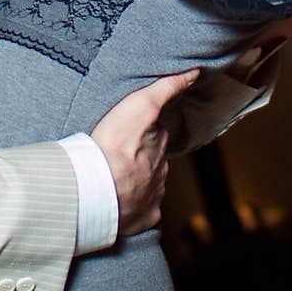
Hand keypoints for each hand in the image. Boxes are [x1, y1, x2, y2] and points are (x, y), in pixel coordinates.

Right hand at [91, 69, 198, 234]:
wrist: (97, 188)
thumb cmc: (114, 145)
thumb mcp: (140, 104)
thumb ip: (166, 88)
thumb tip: (194, 72)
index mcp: (160, 147)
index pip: (158, 136)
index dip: (147, 133)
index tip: (135, 132)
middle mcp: (162, 173)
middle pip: (155, 162)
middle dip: (144, 159)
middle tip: (122, 155)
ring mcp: (154, 197)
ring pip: (149, 187)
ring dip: (138, 182)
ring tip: (117, 178)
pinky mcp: (143, 218)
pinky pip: (143, 212)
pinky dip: (136, 207)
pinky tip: (123, 203)